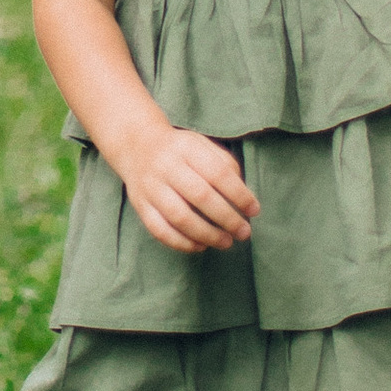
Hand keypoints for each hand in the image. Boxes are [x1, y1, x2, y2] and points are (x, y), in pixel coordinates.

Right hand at [115, 122, 258, 256]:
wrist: (136, 145)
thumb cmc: (180, 149)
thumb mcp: (202, 144)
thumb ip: (224, 164)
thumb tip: (242, 195)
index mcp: (187, 148)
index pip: (217, 173)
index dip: (239, 194)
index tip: (254, 210)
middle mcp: (166, 166)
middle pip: (200, 196)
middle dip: (227, 218)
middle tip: (244, 232)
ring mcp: (151, 187)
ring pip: (180, 217)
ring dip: (207, 235)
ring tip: (226, 242)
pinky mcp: (141, 205)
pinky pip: (160, 230)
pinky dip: (182, 243)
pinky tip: (200, 246)